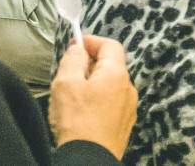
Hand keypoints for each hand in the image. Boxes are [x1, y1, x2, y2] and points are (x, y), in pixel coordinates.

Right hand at [48, 35, 136, 159]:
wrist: (88, 159)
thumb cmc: (77, 121)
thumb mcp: (66, 82)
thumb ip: (73, 59)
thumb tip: (78, 48)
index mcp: (116, 75)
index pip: (110, 45)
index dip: (92, 41)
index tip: (75, 46)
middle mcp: (128, 90)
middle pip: (110, 65)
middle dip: (89, 64)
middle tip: (68, 72)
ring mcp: (128, 109)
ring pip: (110, 85)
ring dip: (92, 83)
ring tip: (72, 95)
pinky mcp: (123, 125)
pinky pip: (111, 103)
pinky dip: (97, 99)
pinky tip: (81, 112)